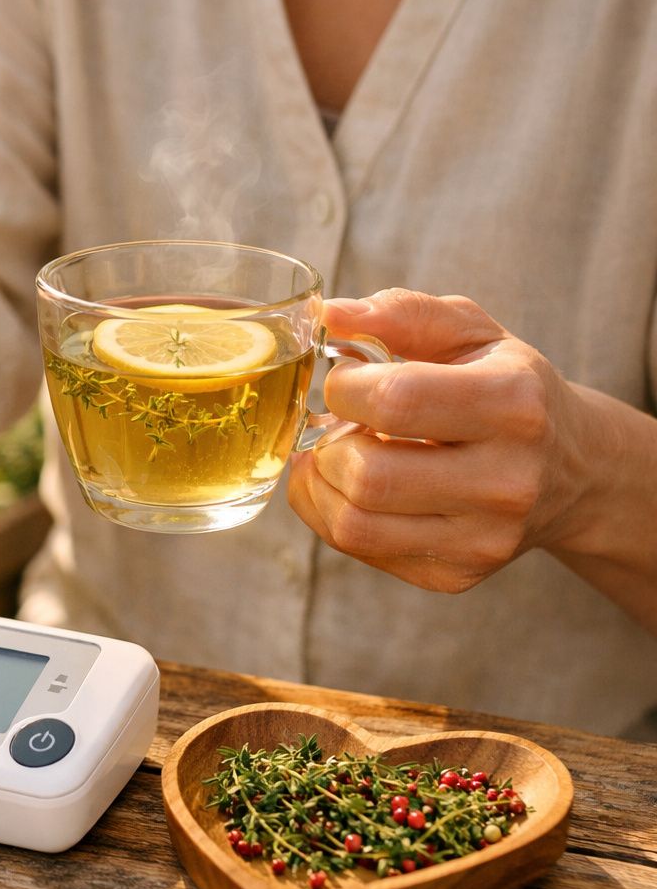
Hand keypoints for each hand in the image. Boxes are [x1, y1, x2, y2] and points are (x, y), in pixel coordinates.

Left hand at [287, 288, 595, 592]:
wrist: (570, 469)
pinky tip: (348, 485)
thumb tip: (330, 315)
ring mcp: (484, 539)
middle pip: (367, 475)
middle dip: (327, 442)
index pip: (393, 399)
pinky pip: (358, 549)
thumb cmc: (505, 388)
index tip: (347, 379)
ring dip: (319, 483)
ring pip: (352, 524)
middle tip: (337, 423)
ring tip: (335, 452)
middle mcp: (506, 481)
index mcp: (513, 405)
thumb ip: (400, 313)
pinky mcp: (456, 575)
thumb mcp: (470, 333)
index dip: (344, 386)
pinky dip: (330, 513)